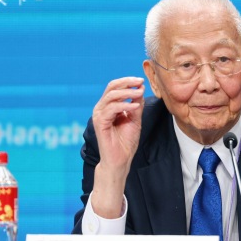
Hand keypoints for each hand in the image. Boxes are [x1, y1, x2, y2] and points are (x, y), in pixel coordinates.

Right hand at [90, 77, 145, 217]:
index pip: (115, 87)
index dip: (127, 82)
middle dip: (126, 83)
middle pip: (111, 87)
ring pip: (111, 96)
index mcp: (109, 106)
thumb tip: (140, 89)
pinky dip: (124, 105)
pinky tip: (135, 106)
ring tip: (139, 93)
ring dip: (127, 93)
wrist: (120, 160)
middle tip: (140, 82)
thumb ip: (136, 105)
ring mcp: (99, 115)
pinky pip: (111, 109)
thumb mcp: (135, 119)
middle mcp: (101, 108)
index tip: (141, 81)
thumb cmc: (126, 142)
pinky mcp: (100, 123)